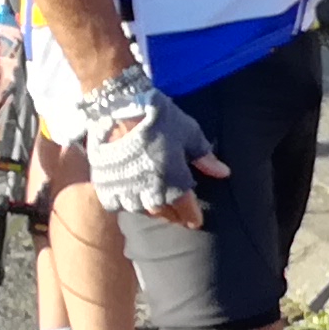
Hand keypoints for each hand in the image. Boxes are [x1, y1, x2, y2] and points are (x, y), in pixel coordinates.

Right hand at [81, 77, 227, 226]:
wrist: (119, 107)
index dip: (192, 216)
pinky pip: (117, 204)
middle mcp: (150, 191)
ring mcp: (125, 189)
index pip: (186, 208)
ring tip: (157, 206)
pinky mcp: (105, 184)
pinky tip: (132, 200)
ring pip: (141, 210)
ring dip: (151, 210)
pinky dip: (126, 204)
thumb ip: (204, 156)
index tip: (197, 222)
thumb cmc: (159, 118)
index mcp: (173, 181)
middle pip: (164, 212)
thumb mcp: (188, 132)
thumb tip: (223, 173)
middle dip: (174, 215)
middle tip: (178, 215)